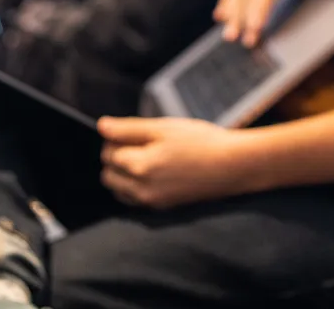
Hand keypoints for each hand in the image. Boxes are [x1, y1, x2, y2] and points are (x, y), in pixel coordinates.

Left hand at [98, 117, 256, 208]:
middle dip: (116, 158)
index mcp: (139, 167)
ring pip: (118, 190)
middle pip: (108, 174)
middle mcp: (141, 190)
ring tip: (147, 157)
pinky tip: (153, 172)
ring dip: (123, 174)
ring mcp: (151, 202)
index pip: (108, 153)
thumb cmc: (200, 141)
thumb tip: (101, 126)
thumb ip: (129, 129)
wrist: (232, 166)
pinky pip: (134, 200)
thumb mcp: (163, 128)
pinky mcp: (162, 207)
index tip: (133, 132)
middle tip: (141, 143)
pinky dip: (134, 187)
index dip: (116, 139)